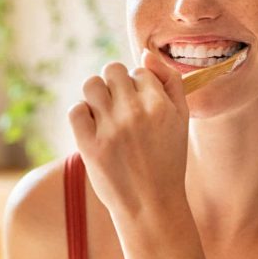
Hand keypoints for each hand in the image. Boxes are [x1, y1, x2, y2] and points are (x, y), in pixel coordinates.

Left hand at [67, 49, 189, 216]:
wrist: (152, 205)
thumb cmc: (168, 160)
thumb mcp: (182, 119)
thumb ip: (171, 82)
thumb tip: (146, 53)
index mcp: (160, 104)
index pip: (140, 70)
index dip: (139, 85)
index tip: (141, 106)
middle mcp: (135, 112)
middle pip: (113, 70)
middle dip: (116, 83)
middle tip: (121, 106)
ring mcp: (110, 129)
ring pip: (91, 85)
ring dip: (97, 94)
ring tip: (105, 113)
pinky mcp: (89, 146)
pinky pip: (75, 110)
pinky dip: (82, 114)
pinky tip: (94, 127)